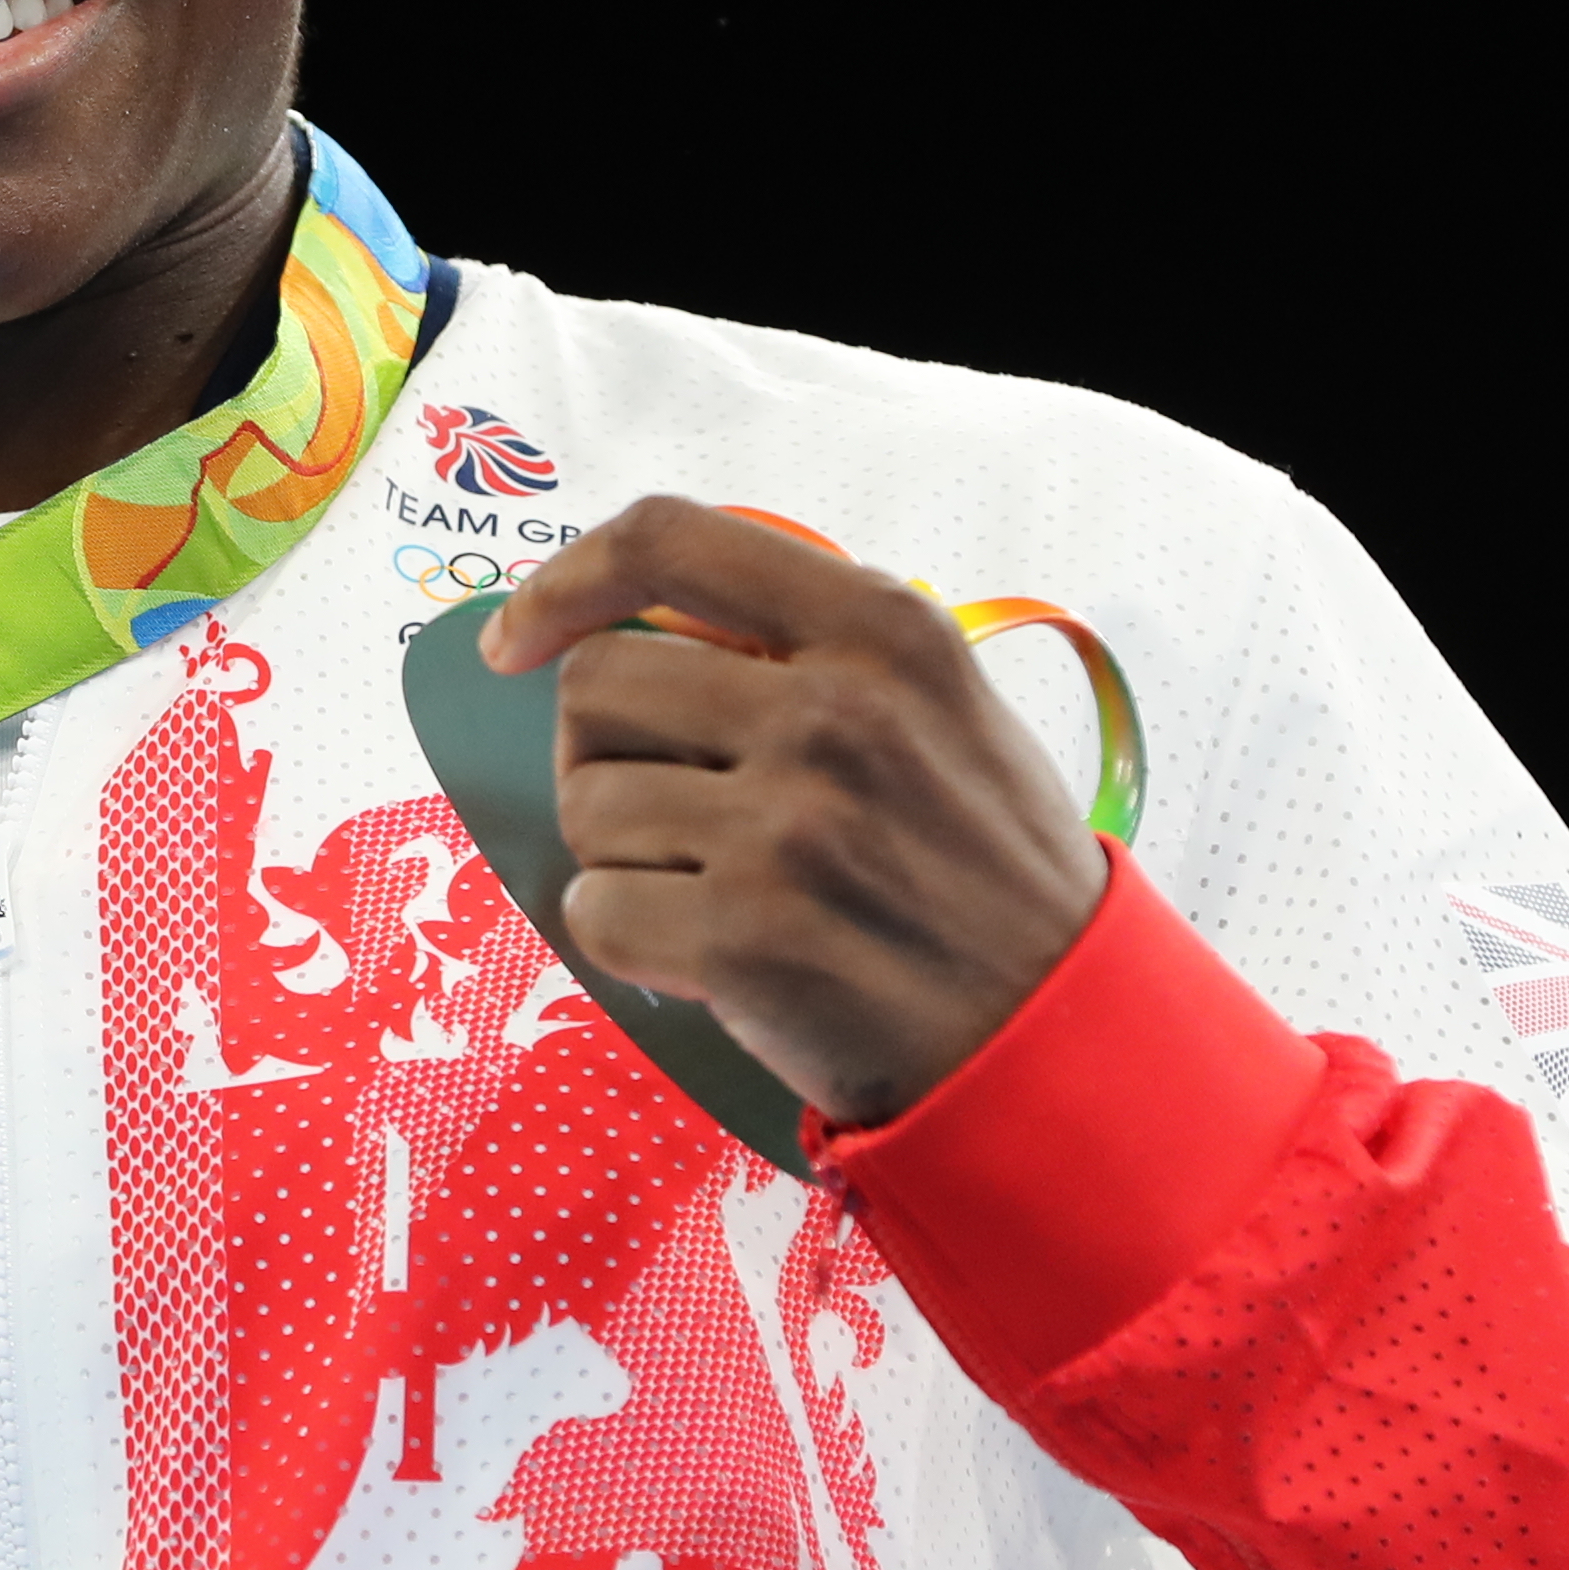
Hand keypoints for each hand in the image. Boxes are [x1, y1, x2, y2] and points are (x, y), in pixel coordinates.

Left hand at [482, 498, 1109, 1128]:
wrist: (1051, 1029)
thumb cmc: (981, 864)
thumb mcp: (942, 704)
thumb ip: (813, 646)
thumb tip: (637, 622)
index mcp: (884, 629)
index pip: (671, 540)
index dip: (566, 580)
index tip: (517, 639)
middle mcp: (834, 712)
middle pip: (595, 686)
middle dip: (598, 749)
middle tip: (660, 803)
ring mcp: (788, 828)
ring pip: (584, 804)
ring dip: (620, 853)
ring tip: (709, 884)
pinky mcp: (747, 939)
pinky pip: (595, 909)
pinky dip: (627, 936)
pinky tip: (702, 949)